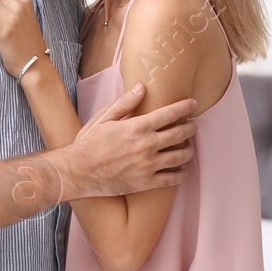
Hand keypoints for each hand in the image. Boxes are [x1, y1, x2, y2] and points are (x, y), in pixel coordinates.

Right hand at [59, 82, 197, 197]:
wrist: (78, 172)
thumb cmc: (89, 143)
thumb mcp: (104, 118)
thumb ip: (125, 103)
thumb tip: (141, 87)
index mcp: (138, 127)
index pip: (169, 114)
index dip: (184, 107)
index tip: (193, 104)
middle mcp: (147, 145)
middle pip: (179, 134)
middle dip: (190, 128)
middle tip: (193, 125)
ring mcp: (148, 165)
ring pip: (179, 157)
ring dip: (189, 150)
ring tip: (190, 147)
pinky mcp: (146, 183)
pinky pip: (171, 179)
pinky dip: (181, 174)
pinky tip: (183, 171)